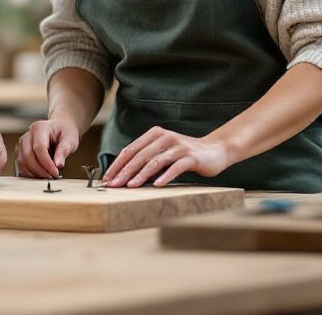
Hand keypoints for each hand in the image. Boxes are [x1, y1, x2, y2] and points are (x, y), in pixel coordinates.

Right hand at [16, 118, 79, 177]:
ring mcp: (22, 143)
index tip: (55, 173)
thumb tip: (58, 165)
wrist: (59, 128)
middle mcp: (28, 135)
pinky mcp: (20, 151)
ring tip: (48, 176)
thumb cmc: (64, 132)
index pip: (39, 148)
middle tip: (52, 176)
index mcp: (40, 128)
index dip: (46, 163)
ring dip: (34, 173)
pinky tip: (40, 174)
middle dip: (39, 170)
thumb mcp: (70, 139)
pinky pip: (21, 165)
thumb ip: (64, 150)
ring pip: (22, 162)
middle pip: (28, 155)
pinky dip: (29, 173)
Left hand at [103, 126, 230, 187]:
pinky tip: (156, 185)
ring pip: (155, 161)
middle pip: (140, 156)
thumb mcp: (163, 152)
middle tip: (113, 185)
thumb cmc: (184, 154)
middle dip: (124, 172)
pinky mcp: (191, 157)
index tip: (106, 179)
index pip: (130, 150)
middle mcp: (165, 137)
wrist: (215, 150)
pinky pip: (175, 167)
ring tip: (130, 186)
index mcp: (155, 134)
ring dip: (141, 175)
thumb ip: (147, 158)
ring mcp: (178, 147)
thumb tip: (123, 174)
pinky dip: (165, 176)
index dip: (117, 165)